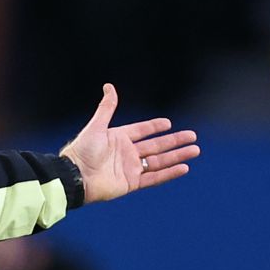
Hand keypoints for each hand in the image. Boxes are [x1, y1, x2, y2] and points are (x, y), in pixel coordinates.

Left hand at [60, 84, 198, 202]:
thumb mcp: (96, 127)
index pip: (141, 131)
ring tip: (195, 150)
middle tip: (193, 136)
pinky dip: (169, 173)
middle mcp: (126, 153)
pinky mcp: (131, 183)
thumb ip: (106, 108)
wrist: (74, 176)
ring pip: (159, 161)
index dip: (154, 127)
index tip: (169, 123)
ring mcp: (129, 168)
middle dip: (174, 141)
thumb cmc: (82, 151)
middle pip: (156, 146)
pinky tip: (183, 167)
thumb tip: (109, 86)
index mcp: (118, 138)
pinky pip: (154, 177)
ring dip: (177, 156)